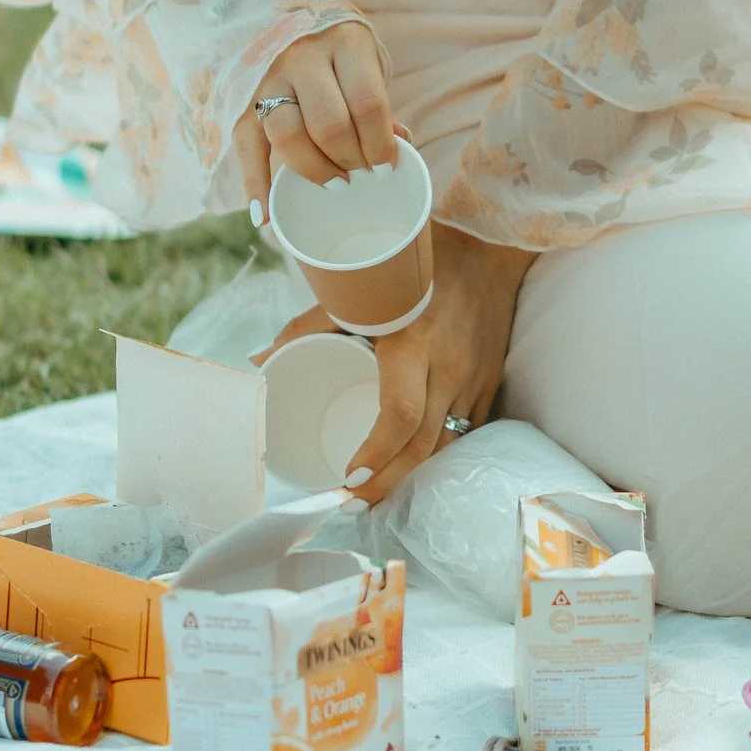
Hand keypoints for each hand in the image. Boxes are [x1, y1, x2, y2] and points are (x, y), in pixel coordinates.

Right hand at [237, 22, 395, 203]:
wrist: (284, 9)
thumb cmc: (336, 47)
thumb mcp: (363, 60)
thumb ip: (375, 102)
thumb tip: (400, 148)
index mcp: (344, 44)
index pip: (367, 104)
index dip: (379, 143)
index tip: (387, 166)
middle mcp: (303, 57)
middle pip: (328, 124)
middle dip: (350, 160)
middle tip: (360, 174)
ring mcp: (268, 76)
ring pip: (286, 134)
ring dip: (314, 170)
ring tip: (334, 183)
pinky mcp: (242, 98)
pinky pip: (246, 146)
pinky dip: (254, 185)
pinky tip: (262, 215)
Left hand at [272, 223, 532, 504]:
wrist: (490, 248)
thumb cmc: (415, 265)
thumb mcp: (361, 290)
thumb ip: (309, 325)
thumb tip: (260, 361)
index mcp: (414, 341)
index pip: (400, 415)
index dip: (376, 455)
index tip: (348, 479)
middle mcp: (450, 366)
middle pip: (423, 444)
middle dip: (386, 482)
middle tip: (352, 502)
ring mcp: (475, 378)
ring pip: (446, 444)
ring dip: (411, 475)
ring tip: (376, 493)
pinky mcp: (489, 383)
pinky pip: (465, 430)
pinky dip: (436, 452)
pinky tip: (414, 466)